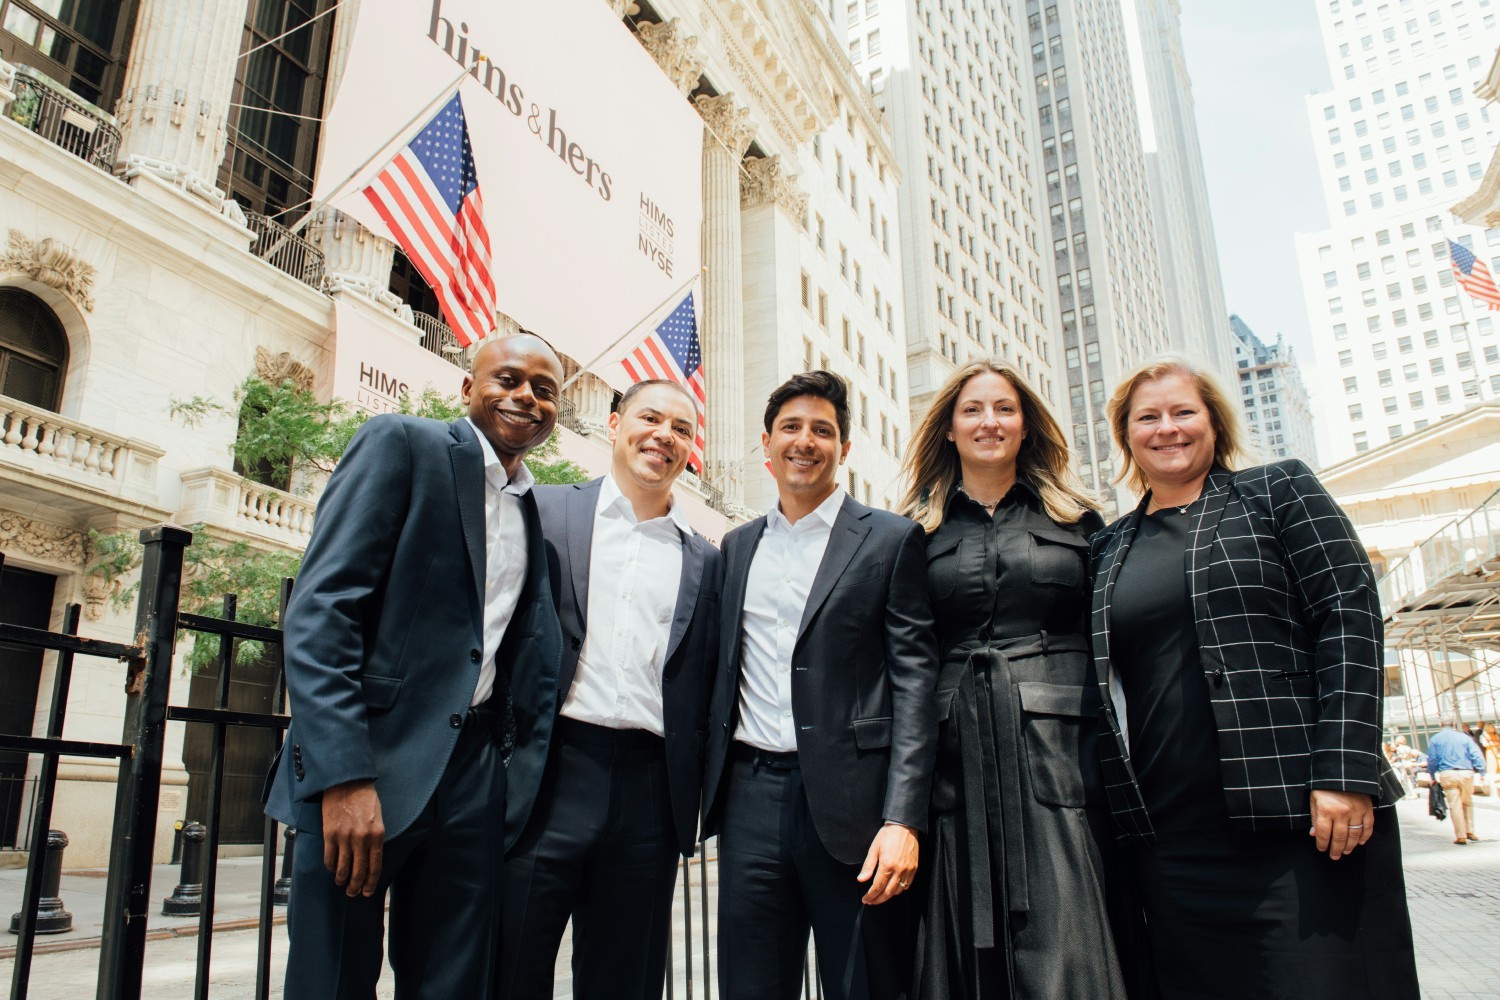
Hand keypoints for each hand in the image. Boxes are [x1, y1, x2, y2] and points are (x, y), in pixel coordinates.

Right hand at [322, 779, 384, 896]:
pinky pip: (329, 858)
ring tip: (341, 882)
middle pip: (358, 872)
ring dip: (341, 880)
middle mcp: (362, 838)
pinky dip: (330, 867)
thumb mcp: (378, 818)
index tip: (367, 892)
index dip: (371, 882)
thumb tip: (371, 859)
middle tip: (353, 893)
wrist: (347, 782)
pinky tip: (332, 868)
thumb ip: (375, 838)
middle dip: (356, 887)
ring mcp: (345, 837)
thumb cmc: (364, 798)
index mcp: (377, 834)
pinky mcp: (330, 834)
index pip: (375, 866)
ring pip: (342, 869)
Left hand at [856, 823, 918, 904]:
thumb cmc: (888, 835)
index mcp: (887, 865)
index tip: (866, 899)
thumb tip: (861, 879)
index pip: (877, 887)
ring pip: (898, 891)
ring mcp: (908, 870)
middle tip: (871, 901)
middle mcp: (899, 870)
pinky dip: (899, 890)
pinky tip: (893, 888)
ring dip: (888, 896)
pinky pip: (907, 885)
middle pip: (888, 892)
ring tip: (880, 895)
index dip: (871, 895)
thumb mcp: (874, 848)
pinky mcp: (914, 868)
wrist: (904, 826)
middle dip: (878, 899)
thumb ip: (868, 866)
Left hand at [1308, 788, 1373, 860]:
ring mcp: (1356, 812)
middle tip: (1334, 857)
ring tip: (1345, 852)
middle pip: (1339, 837)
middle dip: (1335, 849)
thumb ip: (1314, 816)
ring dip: (1350, 846)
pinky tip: (1360, 842)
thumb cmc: (1324, 785)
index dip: (1322, 843)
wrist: (1343, 770)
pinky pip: (1368, 827)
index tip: (1322, 849)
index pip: (1323, 833)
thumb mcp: (1314, 798)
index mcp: (1326, 810)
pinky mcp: (1367, 809)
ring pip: (1354, 835)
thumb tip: (1314, 834)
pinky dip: (1365, 836)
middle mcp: (1341, 813)